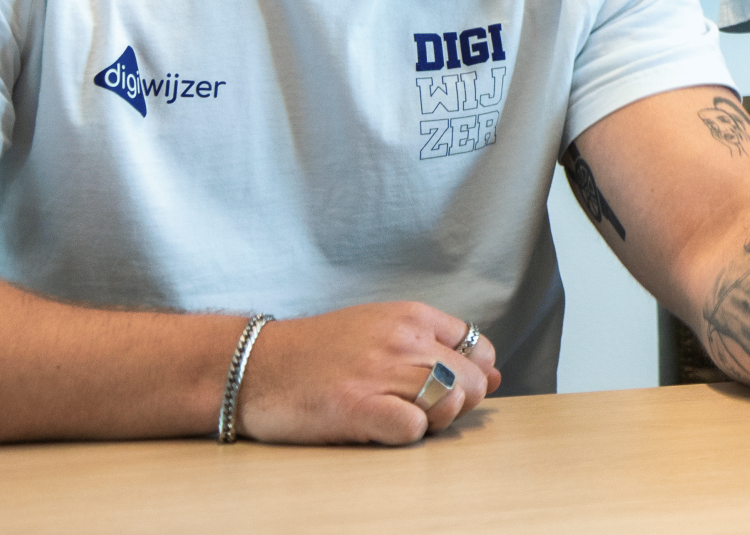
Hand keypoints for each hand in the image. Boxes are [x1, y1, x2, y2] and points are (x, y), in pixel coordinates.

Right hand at [239, 303, 501, 443]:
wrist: (254, 366)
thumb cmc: (318, 354)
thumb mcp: (381, 331)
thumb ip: (437, 347)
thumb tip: (495, 376)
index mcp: (412, 315)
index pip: (479, 348)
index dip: (472, 376)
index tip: (446, 389)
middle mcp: (402, 338)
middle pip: (473, 379)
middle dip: (459, 404)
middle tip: (419, 410)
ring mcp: (380, 372)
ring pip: (450, 402)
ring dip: (433, 421)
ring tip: (397, 418)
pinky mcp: (357, 407)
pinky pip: (414, 428)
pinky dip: (406, 435)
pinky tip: (380, 428)